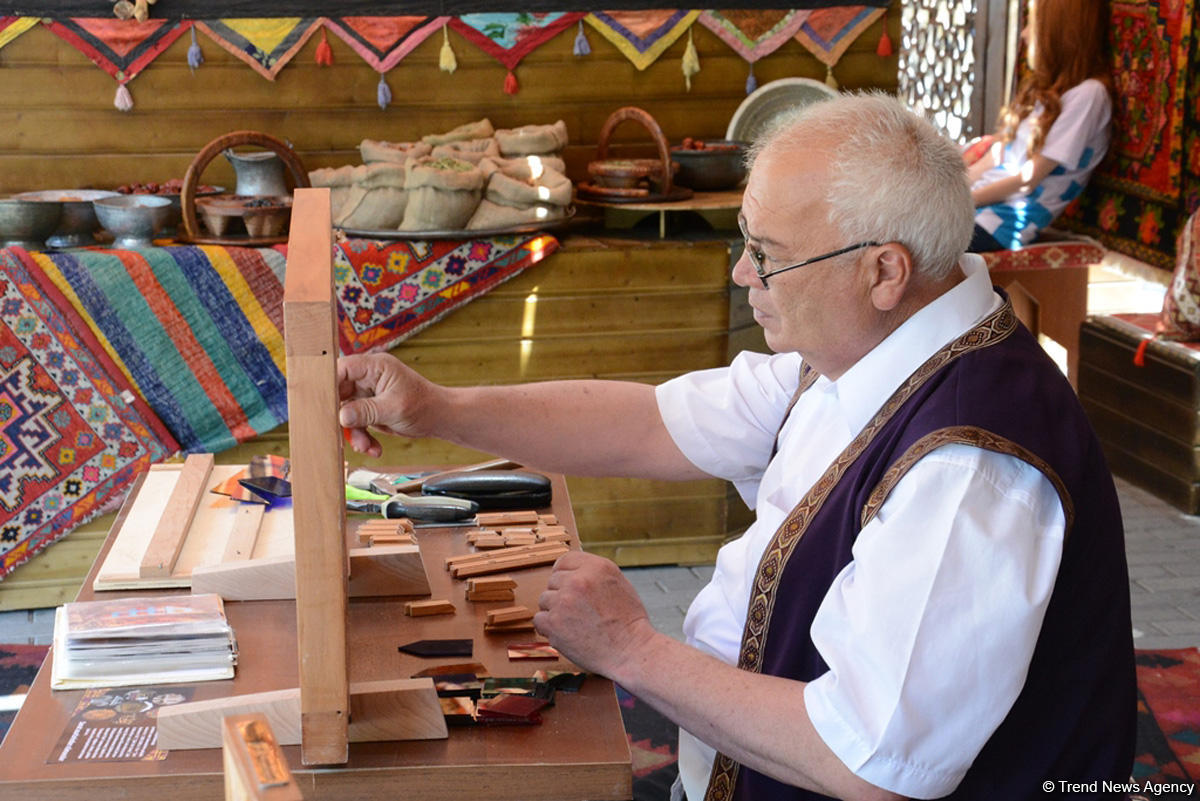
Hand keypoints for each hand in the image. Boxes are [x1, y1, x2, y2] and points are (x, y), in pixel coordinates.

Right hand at [336, 353, 436, 457]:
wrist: (439, 418)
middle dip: (341, 417)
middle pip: (338, 393)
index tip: (321, 403)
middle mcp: (368, 378)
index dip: (328, 384)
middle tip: (339, 432)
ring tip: (365, 447)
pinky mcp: (369, 409)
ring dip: (354, 432)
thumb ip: (366, 411)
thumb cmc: (423, 405)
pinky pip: (356, 423)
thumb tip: (341, 415)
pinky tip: (374, 449)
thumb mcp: (394, 408)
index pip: (341, 368)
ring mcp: (367, 394)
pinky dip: (362, 437)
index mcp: (374, 367)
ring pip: (346, 412)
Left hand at [534, 551, 657, 678]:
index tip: (567, 585)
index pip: (565, 560)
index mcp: (596, 567)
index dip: (565, 574)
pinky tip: (567, 633)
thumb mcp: (618, 583)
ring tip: (576, 623)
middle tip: (578, 611)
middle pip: (553, 581)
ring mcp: (564, 601)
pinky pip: (539, 620)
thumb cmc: (628, 622)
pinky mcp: (554, 623)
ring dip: (555, 611)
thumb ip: (593, 574)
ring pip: (545, 600)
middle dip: (562, 594)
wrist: (630, 650)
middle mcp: (578, 580)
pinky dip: (549, 628)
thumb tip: (570, 572)